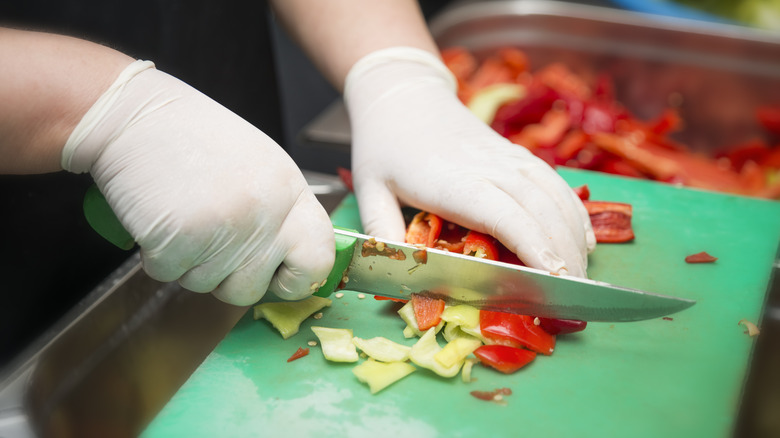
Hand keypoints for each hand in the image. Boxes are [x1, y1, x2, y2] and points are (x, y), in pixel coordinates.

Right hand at [63, 61, 334, 304]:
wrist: (132, 115)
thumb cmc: (191, 138)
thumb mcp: (258, 166)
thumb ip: (279, 212)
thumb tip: (289, 262)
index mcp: (289, 191)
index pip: (318, 258)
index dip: (297, 280)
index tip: (277, 276)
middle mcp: (265, 212)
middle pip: (253, 288)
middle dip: (226, 279)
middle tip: (209, 243)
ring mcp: (225, 227)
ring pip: (207, 286)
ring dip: (188, 264)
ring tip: (182, 216)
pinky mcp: (181, 239)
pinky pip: (168, 276)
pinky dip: (157, 256)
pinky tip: (159, 218)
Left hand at [344, 48, 594, 276]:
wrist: (403, 93)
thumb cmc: (384, 145)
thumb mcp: (369, 189)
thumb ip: (381, 232)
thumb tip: (392, 270)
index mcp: (453, 181)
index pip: (505, 216)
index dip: (534, 246)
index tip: (555, 277)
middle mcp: (488, 167)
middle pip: (539, 210)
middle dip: (563, 254)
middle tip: (573, 296)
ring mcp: (507, 156)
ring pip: (555, 195)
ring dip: (574, 235)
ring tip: (582, 275)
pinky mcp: (515, 153)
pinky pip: (555, 182)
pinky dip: (574, 211)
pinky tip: (583, 239)